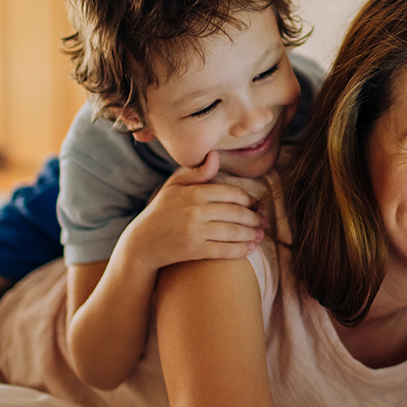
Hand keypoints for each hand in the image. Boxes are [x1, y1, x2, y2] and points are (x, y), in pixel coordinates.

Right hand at [127, 152, 265, 269]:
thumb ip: (197, 172)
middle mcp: (195, 211)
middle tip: (264, 221)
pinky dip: (241, 249)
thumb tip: (215, 155)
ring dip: (252, 233)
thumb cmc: (161, 211)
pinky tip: (251, 248)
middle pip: (236, 212)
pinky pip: (224, 250)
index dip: (248, 199)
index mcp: (193, 193)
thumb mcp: (174, 186)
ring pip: (233, 231)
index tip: (255, 204)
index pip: (230, 192)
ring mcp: (195, 232)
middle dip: (255, 218)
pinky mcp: (194, 251)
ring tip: (261, 234)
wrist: (142, 243)